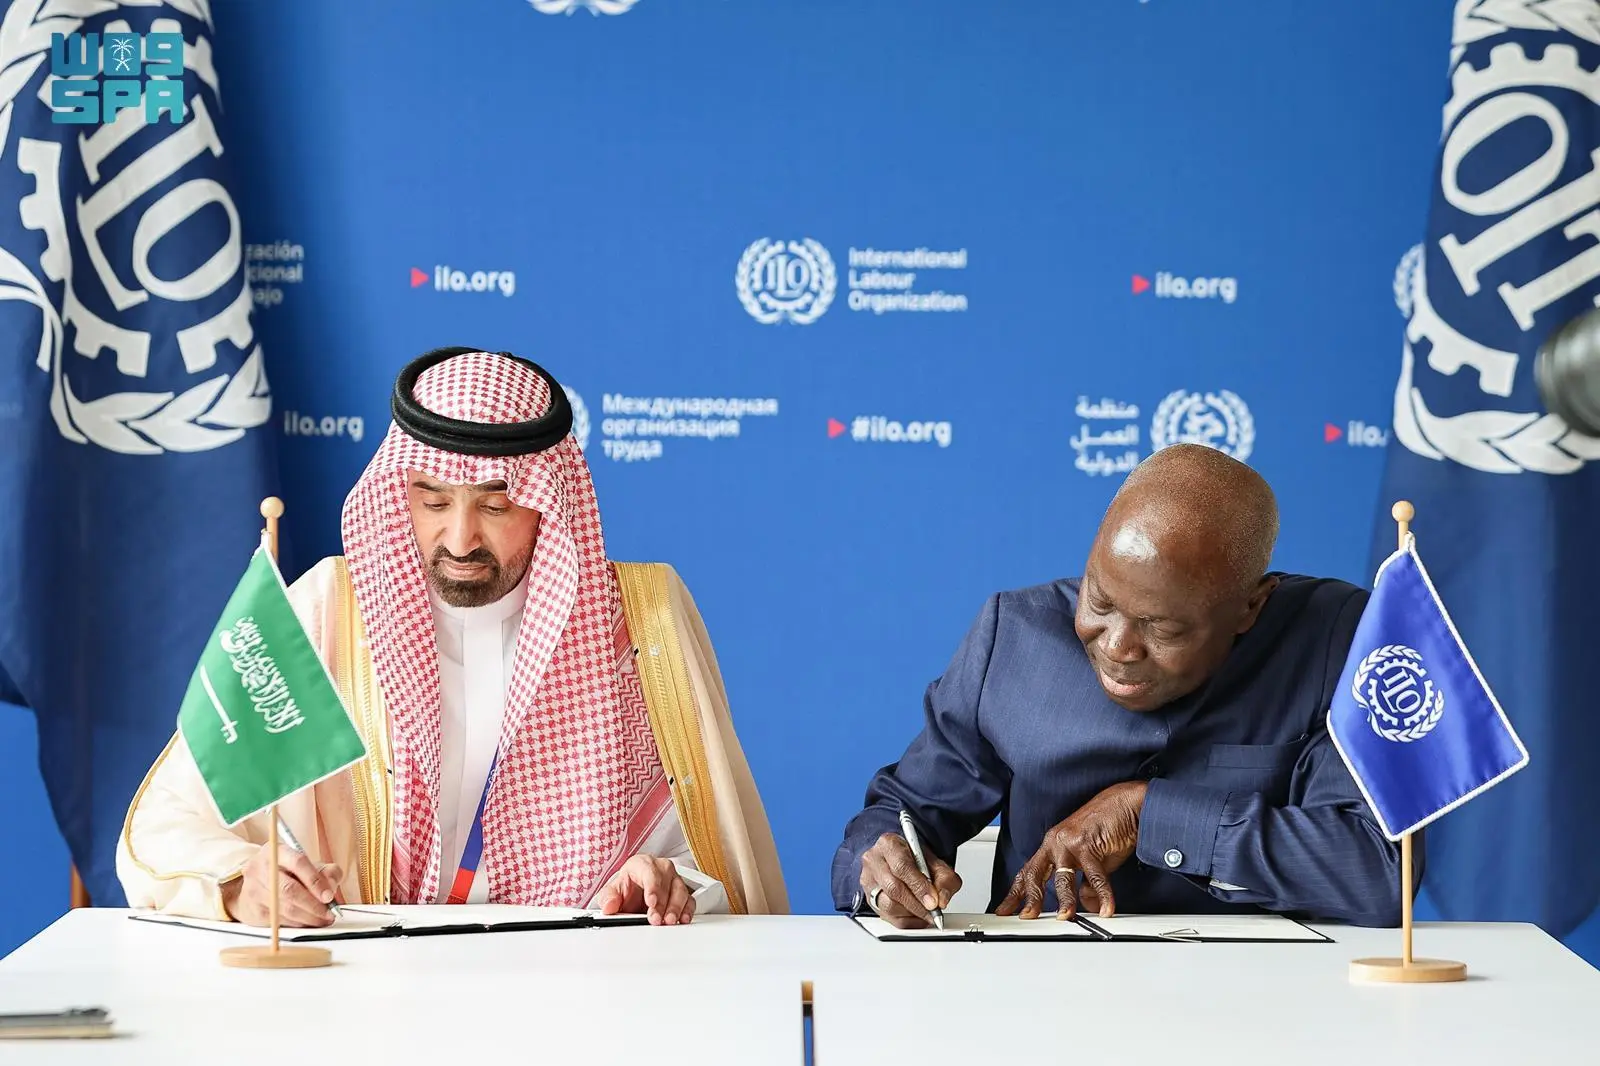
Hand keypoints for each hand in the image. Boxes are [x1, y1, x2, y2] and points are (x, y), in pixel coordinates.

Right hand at [221, 845, 342, 926]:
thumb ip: (328, 872)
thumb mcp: (310, 865)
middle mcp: (261, 868)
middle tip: (329, 914)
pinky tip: (307, 922)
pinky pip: (279, 921)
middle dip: (313, 905)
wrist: (257, 883)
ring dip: (308, 918)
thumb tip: (331, 886)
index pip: (298, 863)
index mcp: (278, 851)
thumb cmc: (290, 873)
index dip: (315, 881)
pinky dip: (297, 923)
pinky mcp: (253, 910)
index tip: (329, 896)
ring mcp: (254, 889)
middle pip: (289, 889)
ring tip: (323, 919)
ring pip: (285, 908)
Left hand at [595, 855, 695, 925]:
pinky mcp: (682, 893)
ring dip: (676, 907)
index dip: (652, 887)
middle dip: (663, 903)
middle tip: (656, 919)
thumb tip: (609, 906)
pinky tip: (683, 919)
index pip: (650, 872)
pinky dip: (687, 910)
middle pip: (667, 882)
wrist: (634, 894)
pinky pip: (689, 899)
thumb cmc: (626, 888)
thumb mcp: (612, 891)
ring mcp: (673, 880)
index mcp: (642, 864)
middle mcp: (661, 869)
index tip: (651, 902)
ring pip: (680, 890)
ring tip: (669, 921)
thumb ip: (608, 897)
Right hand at [858, 832, 961, 929]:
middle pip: (893, 887)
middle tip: (932, 911)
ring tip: (926, 912)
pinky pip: (887, 917)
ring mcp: (868, 880)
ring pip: (887, 905)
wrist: (902, 860)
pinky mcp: (868, 899)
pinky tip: (917, 917)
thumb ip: (945, 879)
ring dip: (911, 913)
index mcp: (889, 844)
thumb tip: (942, 900)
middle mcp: (874, 860)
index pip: (901, 866)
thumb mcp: (936, 862)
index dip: (919, 886)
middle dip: (916, 904)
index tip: (933, 901)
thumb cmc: (914, 860)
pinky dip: (906, 921)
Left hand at [997, 781, 1147, 920]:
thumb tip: (1087, 904)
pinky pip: (1095, 876)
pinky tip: (1106, 908)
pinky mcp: (1088, 844)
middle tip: (1027, 917)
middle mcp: (1056, 842)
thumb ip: (1085, 882)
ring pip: (1062, 878)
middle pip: (1035, 874)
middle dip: (1031, 899)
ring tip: (1065, 918)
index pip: (1029, 872)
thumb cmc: (1108, 828)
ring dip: (1065, 902)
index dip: (1016, 892)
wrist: (1126, 804)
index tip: (1006, 909)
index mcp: (1053, 845)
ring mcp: (1070, 842)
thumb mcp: (1093, 860)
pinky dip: (1103, 895)